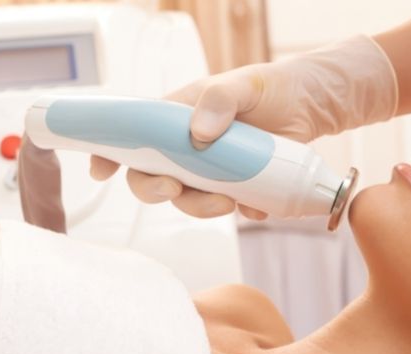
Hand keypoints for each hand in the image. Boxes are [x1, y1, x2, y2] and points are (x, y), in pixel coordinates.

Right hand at [90, 35, 397, 218]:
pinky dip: (240, 210)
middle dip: (156, 191)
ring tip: (229, 199)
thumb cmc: (270, 87)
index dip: (109, 153)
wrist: (310, 108)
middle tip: (175, 191)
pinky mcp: (236, 187)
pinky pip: (227, 208)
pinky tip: (256, 202)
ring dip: (200, 207)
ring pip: (188, 201)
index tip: (100, 171)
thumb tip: (197, 134)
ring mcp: (210, 171)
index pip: (132, 135)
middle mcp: (186, 147)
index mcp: (176, 118)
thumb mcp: (243, 85)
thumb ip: (219, 100)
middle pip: (152, 178)